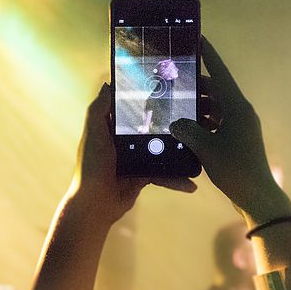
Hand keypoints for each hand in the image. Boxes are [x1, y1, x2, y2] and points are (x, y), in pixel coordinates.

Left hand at [69, 84, 195, 226]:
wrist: (96, 204)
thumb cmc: (91, 166)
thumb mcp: (93, 133)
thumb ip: (99, 109)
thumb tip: (108, 84)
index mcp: (113, 128)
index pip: (133, 108)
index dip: (150, 99)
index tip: (171, 90)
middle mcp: (126, 141)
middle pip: (153, 127)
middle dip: (173, 123)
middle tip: (196, 115)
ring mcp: (137, 158)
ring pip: (163, 150)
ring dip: (180, 150)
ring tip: (199, 146)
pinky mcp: (144, 176)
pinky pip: (164, 174)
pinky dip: (176, 179)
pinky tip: (191, 183)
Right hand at [170, 37, 290, 224]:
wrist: (256, 196)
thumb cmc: (235, 169)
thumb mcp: (206, 148)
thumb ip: (187, 130)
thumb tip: (175, 122)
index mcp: (237, 107)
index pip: (220, 74)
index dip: (209, 55)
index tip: (199, 38)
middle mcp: (240, 112)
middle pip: (215, 91)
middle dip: (194, 87)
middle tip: (172, 82)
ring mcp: (240, 127)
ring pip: (214, 108)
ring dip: (196, 107)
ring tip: (173, 105)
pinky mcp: (237, 140)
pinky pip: (216, 123)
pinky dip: (202, 123)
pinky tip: (185, 127)